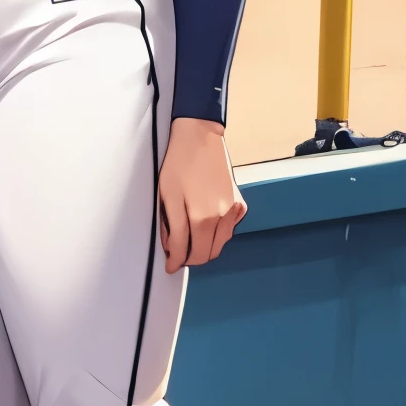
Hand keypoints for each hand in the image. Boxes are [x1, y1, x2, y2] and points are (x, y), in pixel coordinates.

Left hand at [157, 118, 245, 271]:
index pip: (188, 253)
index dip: (176, 262)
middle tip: (176, 253)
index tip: (170, 266)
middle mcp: (221, 217)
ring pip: (219, 244)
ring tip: (188, 237)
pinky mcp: (240, 204)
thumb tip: (173, 249)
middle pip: (207, 254)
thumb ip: (171, 227)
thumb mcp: (166, 196)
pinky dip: (217, 233)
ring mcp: (233, 211)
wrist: (200, 138)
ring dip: (204, 247)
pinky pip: (228, 229)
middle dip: (190, 257)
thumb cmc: (178, 165)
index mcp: (200, 218)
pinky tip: (203, 222)